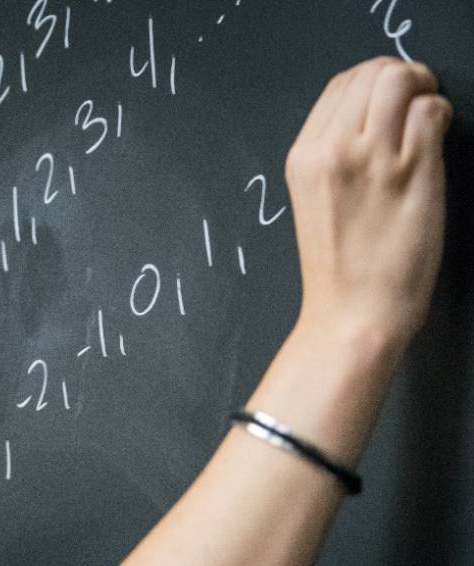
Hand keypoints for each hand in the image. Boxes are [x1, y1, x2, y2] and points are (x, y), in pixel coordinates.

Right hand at [286, 57, 451, 346]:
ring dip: (423, 89)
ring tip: (426, 118)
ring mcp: (373, 158)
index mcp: (304, 157)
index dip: (373, 84)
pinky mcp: (413, 170)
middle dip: (401, 78)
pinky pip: (431, 110)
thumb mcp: (314, 200)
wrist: (353, 313)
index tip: (389, 103)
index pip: (341, 84)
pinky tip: (435, 142)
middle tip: (414, 104)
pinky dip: (440, 115)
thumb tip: (372, 115)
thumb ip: (333, 155)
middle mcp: (333, 150)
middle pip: (372, 72)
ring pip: (401, 80)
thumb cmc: (339, 266)